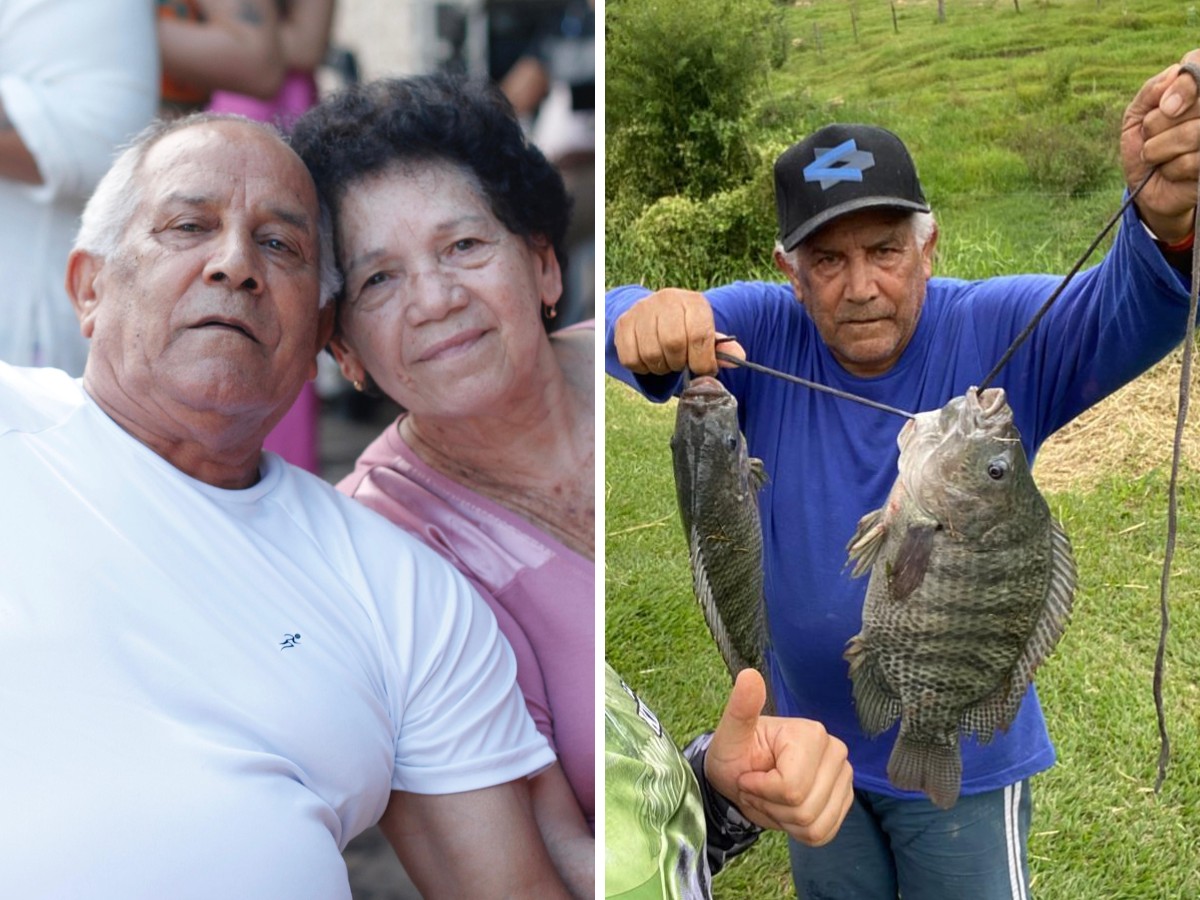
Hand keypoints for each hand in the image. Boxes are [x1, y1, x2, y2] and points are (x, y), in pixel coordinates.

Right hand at [613, 288, 745, 375]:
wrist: (654, 313)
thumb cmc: (686, 328)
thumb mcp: (706, 333)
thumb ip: (720, 349)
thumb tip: (738, 358)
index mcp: (693, 302)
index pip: (699, 335)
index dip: (702, 360)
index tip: (702, 369)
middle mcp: (666, 300)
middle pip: (672, 344)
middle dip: (679, 363)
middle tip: (680, 363)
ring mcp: (642, 310)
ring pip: (650, 354)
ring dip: (661, 367)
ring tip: (666, 361)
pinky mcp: (623, 323)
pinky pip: (631, 359)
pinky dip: (642, 368)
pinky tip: (649, 360)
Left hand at [704, 669, 853, 846]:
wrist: (742, 775)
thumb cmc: (735, 753)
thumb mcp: (730, 733)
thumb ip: (740, 708)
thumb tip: (749, 676)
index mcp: (811, 733)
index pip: (790, 788)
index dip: (761, 790)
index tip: (747, 776)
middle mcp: (836, 752)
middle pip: (804, 810)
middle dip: (771, 806)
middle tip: (756, 788)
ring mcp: (844, 777)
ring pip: (814, 825)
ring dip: (783, 819)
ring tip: (769, 797)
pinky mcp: (844, 799)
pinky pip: (824, 834)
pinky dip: (798, 830)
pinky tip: (785, 809)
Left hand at [1121, 51, 1199, 243]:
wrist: (1145, 187)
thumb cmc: (1144, 144)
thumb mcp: (1136, 115)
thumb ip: (1151, 90)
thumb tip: (1174, 73)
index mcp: (1196, 88)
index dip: (1184, 86)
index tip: (1164, 107)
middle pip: (1194, 104)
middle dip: (1158, 123)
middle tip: (1151, 135)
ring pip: (1193, 133)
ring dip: (1159, 148)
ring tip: (1156, 155)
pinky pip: (1193, 161)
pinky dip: (1171, 168)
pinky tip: (1170, 170)